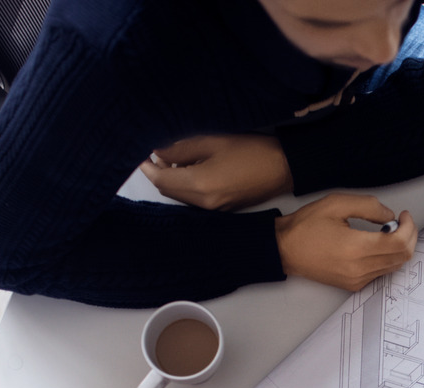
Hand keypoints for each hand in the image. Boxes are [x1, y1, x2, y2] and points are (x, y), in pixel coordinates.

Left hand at [138, 134, 292, 210]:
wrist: (284, 168)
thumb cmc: (252, 151)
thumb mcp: (212, 142)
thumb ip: (181, 149)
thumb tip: (158, 151)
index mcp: (200, 186)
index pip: (161, 180)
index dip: (147, 167)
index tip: (139, 153)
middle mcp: (204, 203)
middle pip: (168, 191)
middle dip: (157, 173)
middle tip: (153, 151)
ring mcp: (214, 209)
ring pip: (180, 196)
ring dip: (171, 180)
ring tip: (171, 157)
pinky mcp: (222, 209)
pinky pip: (194, 200)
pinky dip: (185, 186)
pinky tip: (189, 169)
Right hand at [275, 194, 417, 290]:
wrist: (284, 249)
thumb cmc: (306, 226)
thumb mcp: (336, 204)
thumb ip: (368, 206)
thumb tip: (390, 216)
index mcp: (356, 248)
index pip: (399, 243)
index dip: (409, 227)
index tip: (404, 215)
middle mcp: (359, 268)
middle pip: (402, 257)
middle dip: (410, 237)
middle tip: (403, 223)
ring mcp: (357, 279)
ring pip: (394, 266)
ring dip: (400, 248)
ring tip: (390, 231)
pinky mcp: (353, 285)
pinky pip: (381, 273)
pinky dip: (387, 258)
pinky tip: (378, 244)